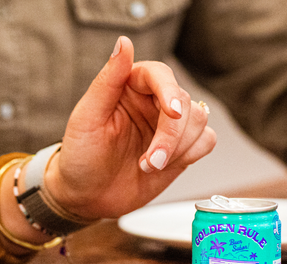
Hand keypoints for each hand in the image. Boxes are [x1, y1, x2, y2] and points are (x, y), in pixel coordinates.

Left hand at [46, 36, 215, 219]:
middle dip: (171, 135)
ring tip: (149, 166)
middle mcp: (151, 102)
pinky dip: (191, 154)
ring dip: (180, 147)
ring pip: (200, 120)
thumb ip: (107, 81)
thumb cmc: (80, 157)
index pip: (159, 75)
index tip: (170, 114)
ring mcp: (167, 126)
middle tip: (150, 161)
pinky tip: (165, 167)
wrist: (85, 197)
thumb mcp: (86, 119)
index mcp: (128, 86)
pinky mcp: (181, 148)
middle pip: (184, 102)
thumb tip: (123, 43)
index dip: (169, 92)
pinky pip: (207, 140)